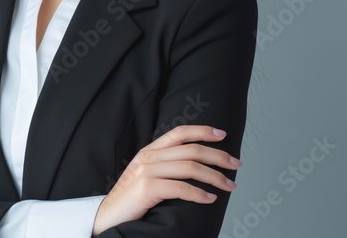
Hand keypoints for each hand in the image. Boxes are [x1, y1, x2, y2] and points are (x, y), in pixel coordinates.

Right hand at [91, 125, 240, 235]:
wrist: (109, 216)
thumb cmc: (132, 199)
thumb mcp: (146, 175)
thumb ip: (164, 165)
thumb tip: (194, 164)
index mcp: (149, 151)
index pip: (179, 133)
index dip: (202, 131)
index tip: (222, 135)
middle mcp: (148, 157)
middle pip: (191, 150)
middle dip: (218, 156)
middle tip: (236, 165)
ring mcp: (147, 172)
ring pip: (190, 168)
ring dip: (215, 177)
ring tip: (229, 185)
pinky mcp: (147, 188)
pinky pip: (182, 188)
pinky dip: (200, 194)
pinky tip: (210, 199)